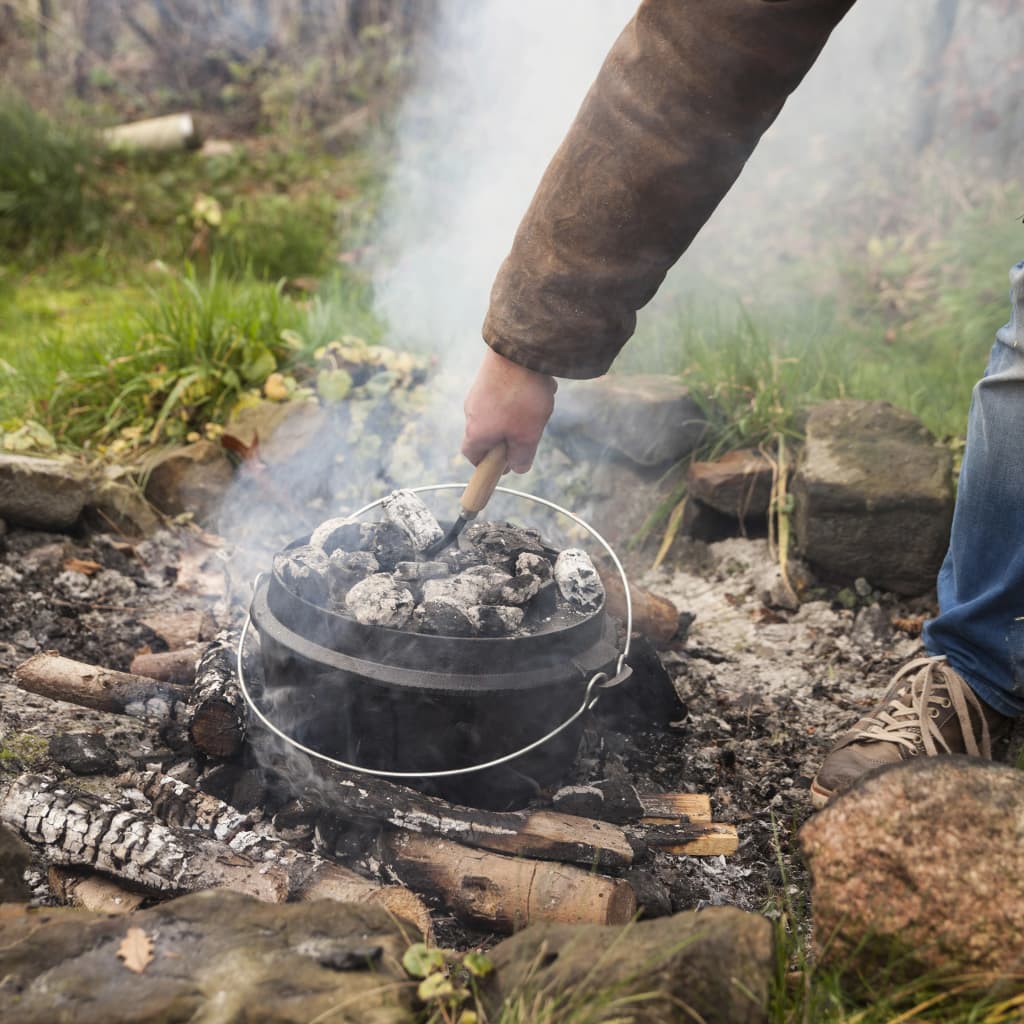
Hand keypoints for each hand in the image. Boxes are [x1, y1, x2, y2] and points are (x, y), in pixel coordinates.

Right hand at [462, 347, 556, 472]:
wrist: (517, 349)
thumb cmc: (521, 398)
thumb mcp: (527, 436)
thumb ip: (522, 457)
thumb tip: (517, 468)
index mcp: (476, 432)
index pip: (471, 455)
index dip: (486, 464)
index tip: (504, 464)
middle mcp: (471, 411)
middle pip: (488, 433)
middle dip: (510, 437)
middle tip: (530, 433)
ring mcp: (479, 391)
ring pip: (500, 413)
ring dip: (520, 415)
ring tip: (539, 406)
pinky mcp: (489, 375)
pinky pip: (506, 394)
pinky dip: (521, 396)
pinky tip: (539, 387)